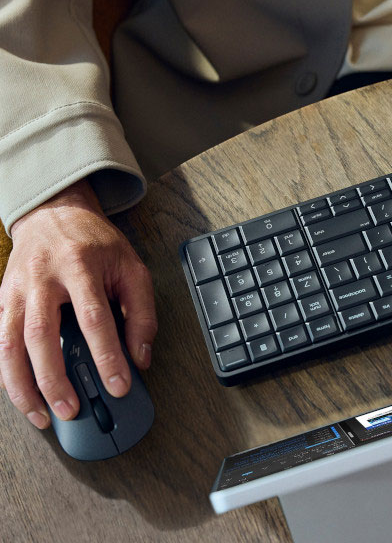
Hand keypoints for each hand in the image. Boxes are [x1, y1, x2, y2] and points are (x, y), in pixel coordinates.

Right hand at [0, 179, 156, 428]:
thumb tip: (140, 358)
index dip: (107, 357)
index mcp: (80, 267)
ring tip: (40, 414)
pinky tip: (19, 393)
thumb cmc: (96, 244)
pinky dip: (5, 372)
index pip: (94, 320)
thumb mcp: (132, 268)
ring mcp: (15, 289)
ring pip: (8, 343)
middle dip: (54, 378)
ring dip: (22, 385)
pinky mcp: (1, 298)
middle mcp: (42, 279)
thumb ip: (141, 313)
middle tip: (71, 409)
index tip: (119, 386)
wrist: (54, 213)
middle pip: (41, 335)